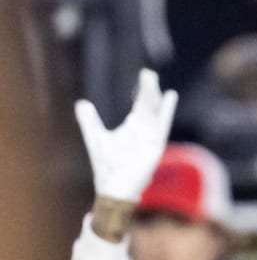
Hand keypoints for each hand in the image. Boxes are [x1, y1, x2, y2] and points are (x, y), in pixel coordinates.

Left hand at [75, 69, 176, 201]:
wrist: (113, 186)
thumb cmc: (108, 166)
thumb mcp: (96, 137)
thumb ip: (90, 121)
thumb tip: (82, 103)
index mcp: (134, 127)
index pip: (141, 105)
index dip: (142, 91)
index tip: (145, 75)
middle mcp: (145, 130)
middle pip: (148, 105)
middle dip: (148, 89)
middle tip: (148, 72)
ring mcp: (151, 137)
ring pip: (153, 111)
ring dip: (153, 95)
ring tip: (152, 80)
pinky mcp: (155, 145)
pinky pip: (162, 124)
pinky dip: (167, 110)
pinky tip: (170, 96)